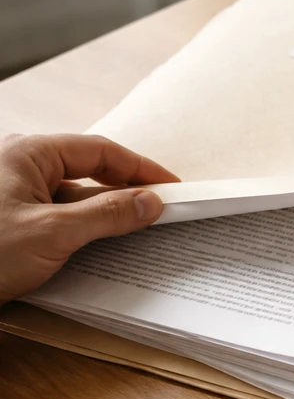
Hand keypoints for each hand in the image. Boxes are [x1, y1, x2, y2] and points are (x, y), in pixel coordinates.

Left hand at [0, 133, 177, 304]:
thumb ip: (107, 214)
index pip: (99, 150)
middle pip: (87, 171)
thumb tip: (150, 202)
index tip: (172, 187)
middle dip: (126, 190)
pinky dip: (84, 230)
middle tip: (161, 210)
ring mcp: (12, 196)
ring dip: (105, 214)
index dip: (140, 168)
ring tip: (139, 231)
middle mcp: (18, 167)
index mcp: (27, 154)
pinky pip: (58, 218)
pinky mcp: (10, 223)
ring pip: (73, 197)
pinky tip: (102, 247)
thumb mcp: (52, 233)